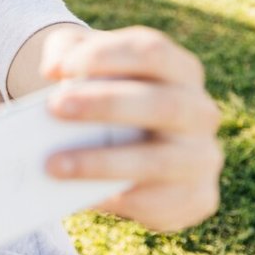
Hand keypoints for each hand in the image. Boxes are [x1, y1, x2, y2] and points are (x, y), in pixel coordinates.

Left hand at [40, 26, 223, 231]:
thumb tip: (52, 69)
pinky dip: (118, 200)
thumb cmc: (102, 93)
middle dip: (105, 105)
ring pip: (158, 160)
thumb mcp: (85, 62)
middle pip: (161, 103)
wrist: (129, 147)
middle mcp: (198, 110)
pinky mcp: (196, 196)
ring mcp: (201, 155)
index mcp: (177, 69)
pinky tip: (82, 196)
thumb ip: (67, 51)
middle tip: (54, 108)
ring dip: (102, 163)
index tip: (57, 69)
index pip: (151, 52)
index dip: (104, 57)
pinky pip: (159, 202)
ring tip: (53, 164)